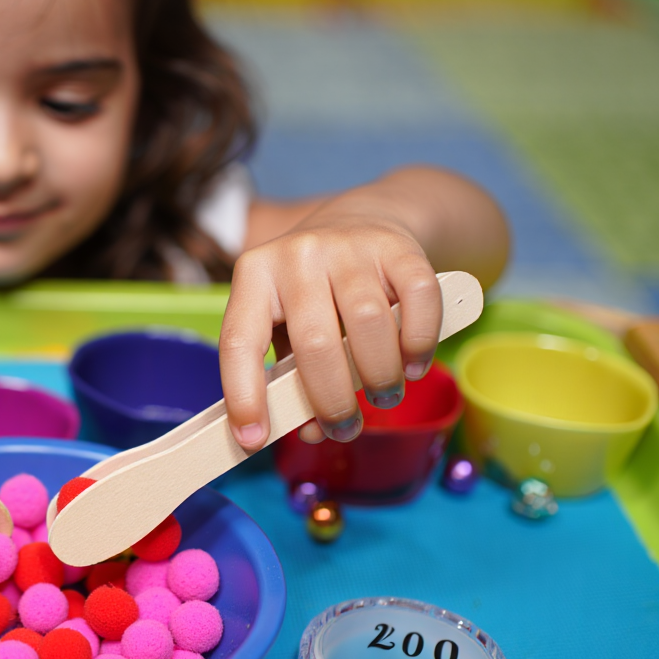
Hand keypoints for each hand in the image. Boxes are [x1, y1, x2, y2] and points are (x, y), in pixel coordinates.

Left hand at [219, 209, 440, 447]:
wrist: (363, 220)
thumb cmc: (315, 293)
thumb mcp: (287, 325)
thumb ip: (291, 376)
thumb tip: (312, 432)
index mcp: (254, 275)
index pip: (239, 340)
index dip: (243, 394)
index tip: (253, 439)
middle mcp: (297, 254)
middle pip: (314, 342)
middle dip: (332, 400)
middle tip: (344, 429)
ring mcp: (349, 245)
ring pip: (367, 323)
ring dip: (379, 376)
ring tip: (384, 397)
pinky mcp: (398, 247)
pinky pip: (417, 299)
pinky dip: (419, 342)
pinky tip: (413, 366)